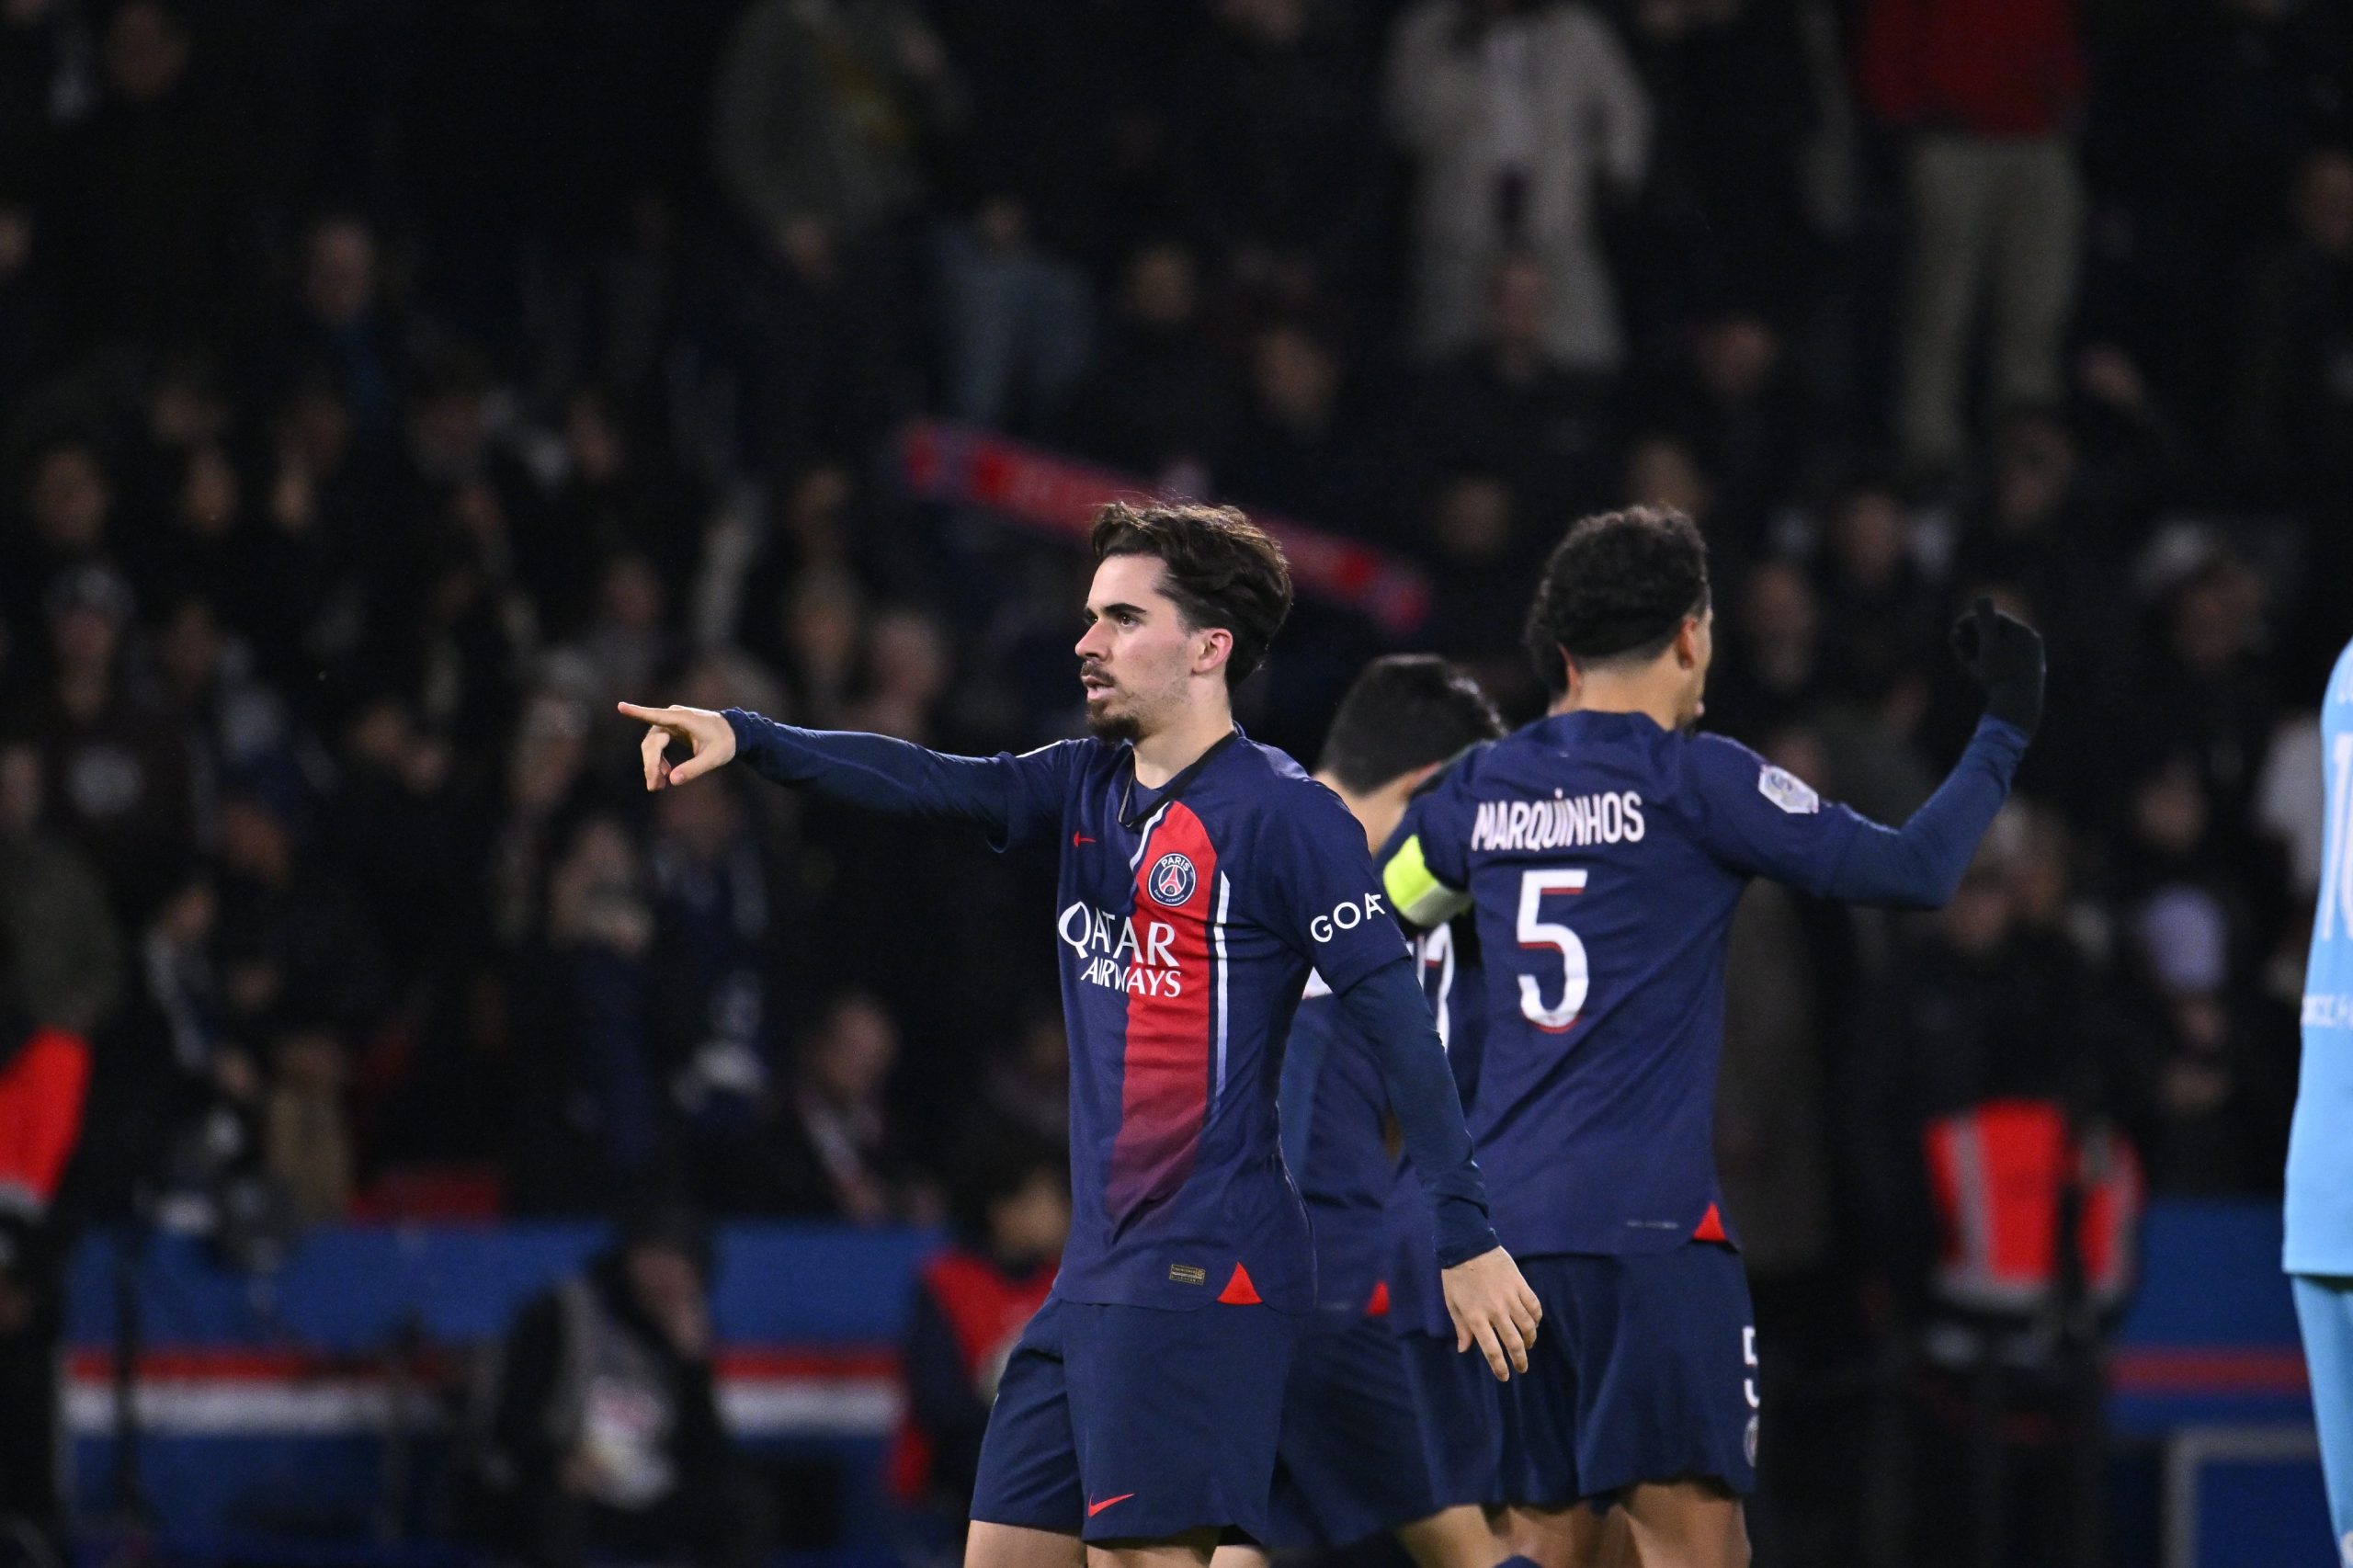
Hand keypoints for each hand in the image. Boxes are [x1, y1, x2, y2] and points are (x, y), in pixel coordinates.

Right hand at [617, 702, 737, 789]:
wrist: (734, 732)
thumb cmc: (725, 742)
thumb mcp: (713, 758)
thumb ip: (694, 769)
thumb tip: (672, 780)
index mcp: (683, 719)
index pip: (656, 716)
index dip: (638, 713)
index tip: (620, 706)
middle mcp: (673, 717)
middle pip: (652, 742)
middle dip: (650, 765)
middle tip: (653, 787)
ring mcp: (670, 723)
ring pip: (652, 745)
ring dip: (652, 765)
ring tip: (657, 786)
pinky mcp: (670, 730)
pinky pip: (657, 746)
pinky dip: (657, 761)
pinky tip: (662, 775)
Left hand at [1441, 1245, 1542, 1380]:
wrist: (1468, 1245)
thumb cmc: (1456, 1275)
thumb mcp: (1452, 1303)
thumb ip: (1461, 1327)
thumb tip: (1464, 1349)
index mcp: (1476, 1317)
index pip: (1491, 1350)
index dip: (1499, 1367)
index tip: (1504, 1377)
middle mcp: (1495, 1311)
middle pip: (1513, 1342)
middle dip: (1520, 1360)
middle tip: (1522, 1368)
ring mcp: (1509, 1297)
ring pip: (1528, 1326)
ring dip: (1530, 1340)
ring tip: (1527, 1345)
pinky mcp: (1520, 1285)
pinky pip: (1534, 1306)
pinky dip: (1536, 1318)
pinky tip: (1534, 1323)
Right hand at [1948, 596, 2045, 736]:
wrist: (2018, 706)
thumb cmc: (2001, 673)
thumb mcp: (1988, 645)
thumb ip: (1984, 619)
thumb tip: (1982, 597)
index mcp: (2023, 631)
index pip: (1991, 618)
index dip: (1969, 623)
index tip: (1953, 635)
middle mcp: (2030, 641)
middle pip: (1994, 631)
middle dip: (1971, 638)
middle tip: (1955, 649)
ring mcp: (2031, 656)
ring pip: (1998, 646)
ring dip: (1977, 650)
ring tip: (1965, 663)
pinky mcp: (2028, 671)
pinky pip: (2005, 659)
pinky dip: (1988, 662)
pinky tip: (1978, 673)